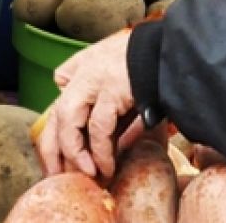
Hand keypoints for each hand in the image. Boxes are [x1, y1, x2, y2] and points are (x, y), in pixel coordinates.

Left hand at [36, 28, 137, 178]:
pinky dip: (101, 152)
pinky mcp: (111, 90)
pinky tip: (107, 166)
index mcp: (82, 66)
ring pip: (68, 121)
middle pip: (55, 114)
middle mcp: (82, 71)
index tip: (59, 156)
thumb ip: (104, 102)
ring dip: (75, 153)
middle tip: (59, 174)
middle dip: (52, 149)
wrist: (173, 50)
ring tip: (87, 173)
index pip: (58, 100)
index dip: (56, 131)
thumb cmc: (151, 67)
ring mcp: (94, 78)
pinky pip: (98, 128)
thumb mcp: (120, 79)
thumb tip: (99, 143)